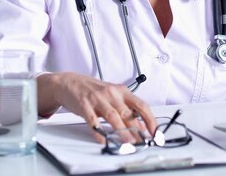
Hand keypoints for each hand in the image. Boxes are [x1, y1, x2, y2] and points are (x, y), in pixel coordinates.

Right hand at [37, 72, 156, 142]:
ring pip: (113, 117)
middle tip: (142, 142)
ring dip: (122, 132)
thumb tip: (140, 125)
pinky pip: (93, 120)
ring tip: (128, 142)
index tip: (154, 131)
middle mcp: (112, 94)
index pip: (141, 105)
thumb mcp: (114, 96)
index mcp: (122, 91)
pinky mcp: (84, 105)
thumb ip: (126, 109)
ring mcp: (98, 99)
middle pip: (128, 113)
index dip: (150, 119)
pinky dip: (99, 131)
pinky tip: (103, 139)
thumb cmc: (94, 90)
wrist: (70, 82)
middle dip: (136, 130)